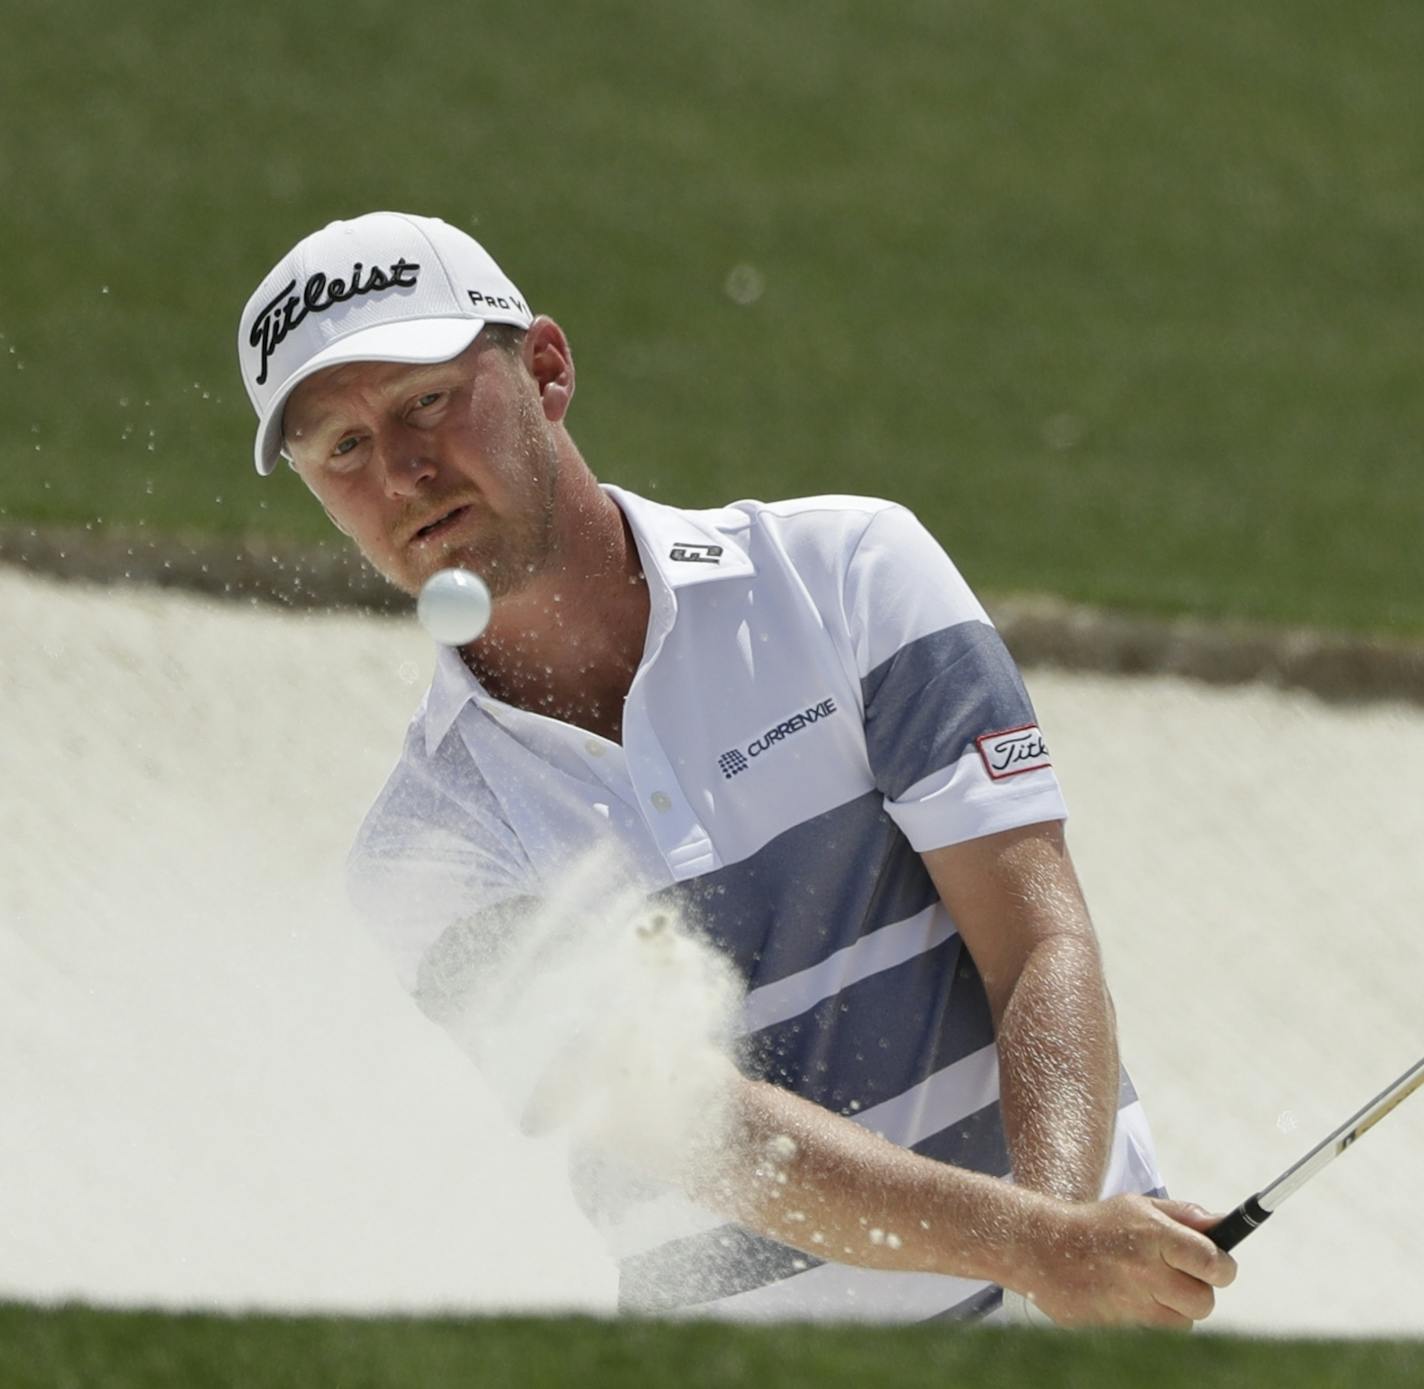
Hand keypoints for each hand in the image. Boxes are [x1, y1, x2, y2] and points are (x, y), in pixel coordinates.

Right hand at [1009, 1195, 1237, 1328]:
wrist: (1043, 1248)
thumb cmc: (1099, 1224)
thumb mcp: (1138, 1207)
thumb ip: (1184, 1216)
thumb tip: (1224, 1224)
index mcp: (1154, 1235)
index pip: (1213, 1262)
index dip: (1222, 1266)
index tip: (1216, 1265)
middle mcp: (1146, 1271)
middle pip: (1204, 1301)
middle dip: (1198, 1290)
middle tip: (1179, 1275)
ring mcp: (1132, 1302)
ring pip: (1184, 1321)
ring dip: (1175, 1307)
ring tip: (1151, 1286)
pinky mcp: (1120, 1326)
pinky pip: (1157, 1331)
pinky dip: (1153, 1318)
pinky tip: (1132, 1297)